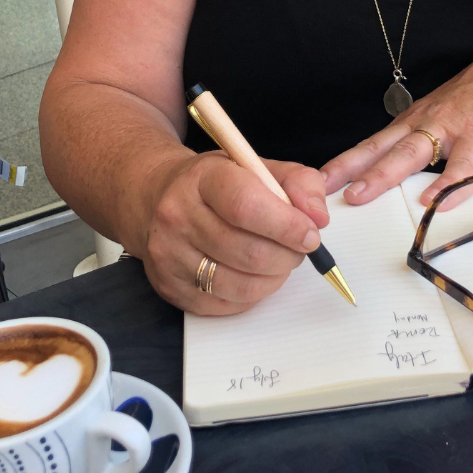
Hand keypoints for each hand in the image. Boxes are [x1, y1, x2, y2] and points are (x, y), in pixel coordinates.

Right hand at [140, 151, 328, 314]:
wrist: (154, 197)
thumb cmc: (215, 184)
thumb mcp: (256, 166)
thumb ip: (298, 183)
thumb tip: (318, 218)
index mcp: (202, 178)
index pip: (247, 207)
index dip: (287, 225)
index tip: (311, 233)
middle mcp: (177, 216)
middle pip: (249, 253)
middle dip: (288, 256)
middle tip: (299, 248)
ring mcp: (169, 256)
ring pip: (241, 286)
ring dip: (274, 278)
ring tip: (278, 261)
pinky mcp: (170, 288)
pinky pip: (227, 306)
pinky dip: (252, 295)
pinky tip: (253, 274)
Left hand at [321, 40, 472, 209]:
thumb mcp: (444, 118)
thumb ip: (424, 144)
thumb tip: (402, 175)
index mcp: (414, 121)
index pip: (371, 144)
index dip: (344, 162)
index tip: (317, 180)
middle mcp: (424, 123)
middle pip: (381, 148)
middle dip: (350, 170)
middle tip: (323, 191)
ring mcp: (451, 128)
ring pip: (411, 154)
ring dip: (384, 175)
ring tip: (362, 195)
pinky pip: (462, 165)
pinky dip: (447, 185)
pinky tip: (434, 202)